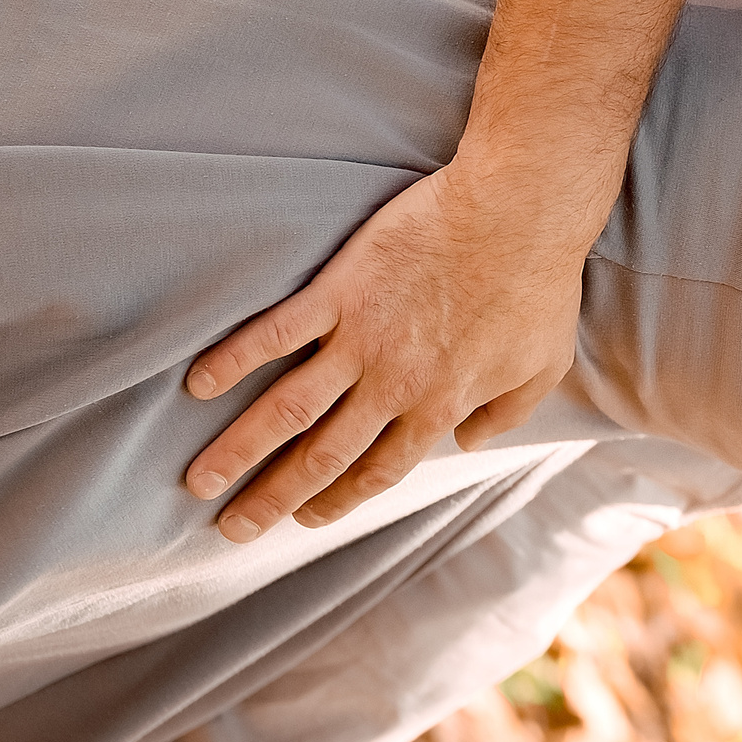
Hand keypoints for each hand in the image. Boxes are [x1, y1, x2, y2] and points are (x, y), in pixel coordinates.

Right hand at [181, 162, 584, 539]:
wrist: (521, 214)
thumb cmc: (540, 285)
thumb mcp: (542, 364)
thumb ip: (506, 412)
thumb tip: (472, 443)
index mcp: (441, 405)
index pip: (379, 470)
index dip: (338, 499)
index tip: (305, 518)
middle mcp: (394, 385)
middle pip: (322, 456)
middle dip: (272, 497)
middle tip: (231, 528)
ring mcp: (363, 339)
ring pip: (288, 410)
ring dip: (239, 450)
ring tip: (199, 480)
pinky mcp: (341, 290)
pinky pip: (276, 332)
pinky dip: (235, 360)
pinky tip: (198, 384)